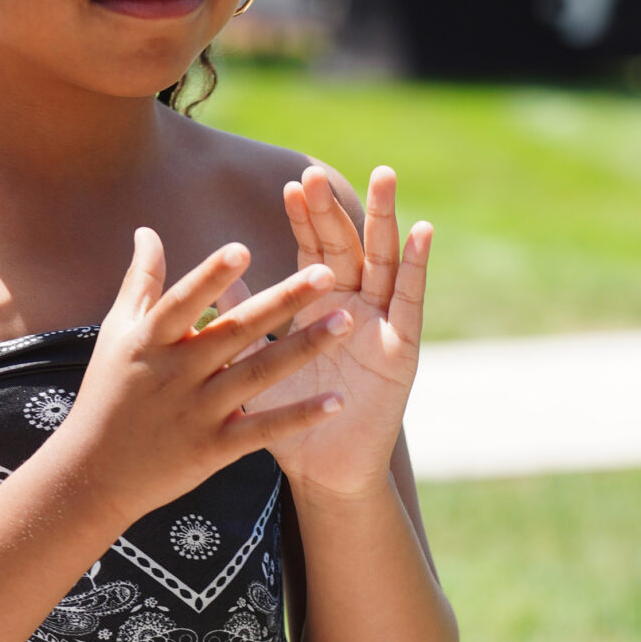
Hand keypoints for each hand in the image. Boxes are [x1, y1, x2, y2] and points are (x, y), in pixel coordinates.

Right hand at [54, 230, 353, 530]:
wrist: (93, 474)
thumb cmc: (107, 395)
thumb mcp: (117, 335)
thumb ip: (140, 282)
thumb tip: (148, 231)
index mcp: (152, 340)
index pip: (184, 302)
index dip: (211, 277)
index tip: (242, 248)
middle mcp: (177, 373)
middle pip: (236, 331)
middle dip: (284, 301)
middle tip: (327, 272)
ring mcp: (197, 412)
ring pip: (258, 375)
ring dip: (304, 348)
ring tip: (346, 322)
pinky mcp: (213, 449)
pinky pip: (263, 430)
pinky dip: (298, 416)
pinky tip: (337, 402)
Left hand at [243, 164, 430, 499]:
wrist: (319, 469)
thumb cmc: (286, 417)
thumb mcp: (258, 363)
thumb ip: (243, 319)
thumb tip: (218, 278)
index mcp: (319, 305)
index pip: (313, 249)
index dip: (305, 218)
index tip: (292, 185)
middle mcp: (354, 305)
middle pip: (348, 245)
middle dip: (335, 209)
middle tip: (321, 173)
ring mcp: (382, 323)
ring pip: (385, 260)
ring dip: (385, 220)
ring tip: (384, 177)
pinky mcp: (403, 349)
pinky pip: (412, 301)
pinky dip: (418, 267)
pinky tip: (422, 233)